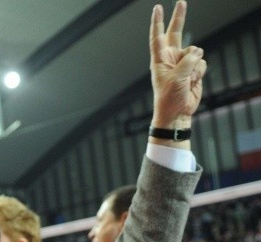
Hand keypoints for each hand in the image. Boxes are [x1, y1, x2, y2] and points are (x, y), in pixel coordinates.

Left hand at [149, 1, 206, 129]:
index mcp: (160, 60)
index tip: (157, 8)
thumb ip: (187, 61)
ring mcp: (183, 63)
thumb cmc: (169, 97)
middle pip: (176, 33)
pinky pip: (202, 62)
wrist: (178, 113)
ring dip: (195, 65)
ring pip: (196, 52)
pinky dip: (199, 72)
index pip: (158, 37)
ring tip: (187, 80)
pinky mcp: (194, 69)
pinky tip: (193, 82)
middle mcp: (171, 58)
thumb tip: (198, 51)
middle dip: (179, 18)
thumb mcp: (176, 78)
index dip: (158, 22)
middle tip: (182, 2)